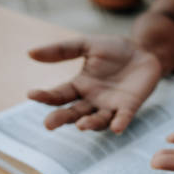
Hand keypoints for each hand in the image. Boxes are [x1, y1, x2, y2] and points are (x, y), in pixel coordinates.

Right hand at [28, 36, 160, 132]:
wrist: (143, 51)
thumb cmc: (114, 50)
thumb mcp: (86, 45)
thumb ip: (62, 50)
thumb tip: (30, 53)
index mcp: (79, 86)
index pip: (59, 95)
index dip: (46, 96)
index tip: (32, 95)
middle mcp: (92, 100)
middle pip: (74, 113)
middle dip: (62, 118)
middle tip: (48, 124)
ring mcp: (111, 105)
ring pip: (98, 120)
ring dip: (90, 124)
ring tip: (81, 125)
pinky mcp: (130, 106)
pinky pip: (124, 117)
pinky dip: (120, 123)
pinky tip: (116, 128)